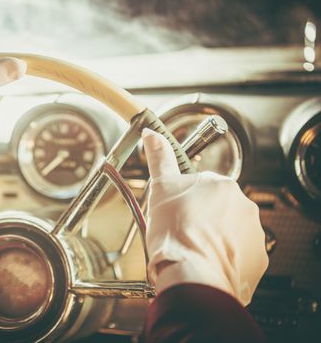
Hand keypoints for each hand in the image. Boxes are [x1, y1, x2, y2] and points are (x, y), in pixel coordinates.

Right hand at [142, 128, 267, 304]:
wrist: (192, 274)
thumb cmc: (175, 234)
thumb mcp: (160, 189)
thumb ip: (159, 159)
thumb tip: (152, 135)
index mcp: (220, 184)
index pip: (202, 186)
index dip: (185, 200)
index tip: (177, 212)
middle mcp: (242, 204)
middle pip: (218, 207)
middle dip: (202, 217)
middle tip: (182, 231)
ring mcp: (252, 231)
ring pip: (229, 229)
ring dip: (214, 236)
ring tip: (194, 248)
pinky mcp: (256, 257)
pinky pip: (240, 252)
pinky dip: (225, 255)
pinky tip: (207, 260)